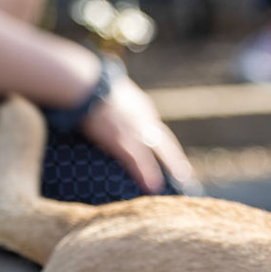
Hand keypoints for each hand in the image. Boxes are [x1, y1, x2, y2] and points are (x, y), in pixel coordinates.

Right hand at [79, 74, 198, 195]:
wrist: (86, 84)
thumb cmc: (90, 85)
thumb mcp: (112, 92)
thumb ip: (116, 103)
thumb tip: (108, 108)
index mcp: (141, 107)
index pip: (155, 128)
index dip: (163, 143)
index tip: (170, 155)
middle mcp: (143, 120)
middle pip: (165, 143)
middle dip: (175, 160)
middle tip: (185, 176)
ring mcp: (134, 131)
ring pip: (157, 154)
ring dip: (169, 170)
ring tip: (178, 185)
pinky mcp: (121, 141)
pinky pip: (138, 162)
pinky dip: (146, 174)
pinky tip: (153, 187)